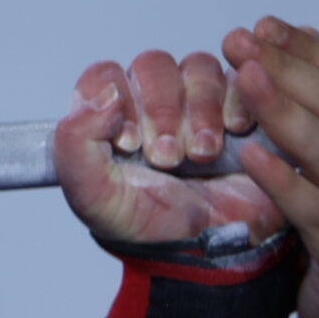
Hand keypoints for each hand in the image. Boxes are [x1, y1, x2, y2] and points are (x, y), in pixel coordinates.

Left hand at [55, 47, 281, 247]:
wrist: (205, 251)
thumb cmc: (145, 223)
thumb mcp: (92, 196)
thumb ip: (75, 144)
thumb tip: (105, 94)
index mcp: (108, 117)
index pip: (105, 77)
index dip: (115, 101)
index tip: (128, 144)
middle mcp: (151, 101)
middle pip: (153, 66)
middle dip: (161, 110)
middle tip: (167, 157)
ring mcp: (197, 101)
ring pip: (198, 68)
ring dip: (200, 109)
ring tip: (201, 155)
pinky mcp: (240, 106)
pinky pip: (243, 79)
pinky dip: (238, 101)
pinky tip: (234, 132)